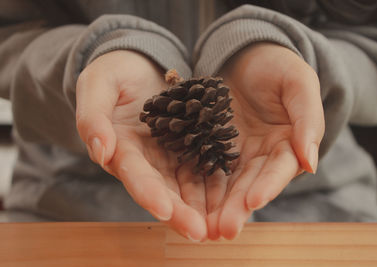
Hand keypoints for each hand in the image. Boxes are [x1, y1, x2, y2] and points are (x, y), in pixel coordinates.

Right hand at [76, 51, 206, 240]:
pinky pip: (204, 167)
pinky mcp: (189, 146)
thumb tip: (100, 151)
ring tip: (221, 226)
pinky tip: (233, 199)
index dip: (147, 192)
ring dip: (201, 208)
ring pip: (186, 186)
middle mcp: (147, 160)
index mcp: (122, 148)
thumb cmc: (114, 73)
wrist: (140, 66)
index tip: (164, 210)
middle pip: (163, 190)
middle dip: (180, 213)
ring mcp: (169, 155)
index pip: (134, 174)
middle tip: (200, 233)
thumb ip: (93, 116)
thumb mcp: (97, 85)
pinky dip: (215, 185)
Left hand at [205, 43, 324, 239]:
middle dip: (238, 207)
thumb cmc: (278, 66)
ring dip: (216, 206)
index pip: (280, 169)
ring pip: (226, 183)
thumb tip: (310, 162)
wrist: (247, 56)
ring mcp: (236, 152)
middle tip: (223, 230)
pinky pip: (204, 167)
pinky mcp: (212, 146)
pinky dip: (198, 186)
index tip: (253, 202)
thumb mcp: (299, 83)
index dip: (268, 186)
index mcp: (288, 143)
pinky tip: (187, 203)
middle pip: (251, 183)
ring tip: (204, 227)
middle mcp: (262, 154)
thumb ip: (308, 119)